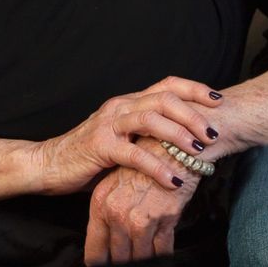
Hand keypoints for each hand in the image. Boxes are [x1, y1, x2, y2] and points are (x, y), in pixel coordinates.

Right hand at [35, 77, 223, 194]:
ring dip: (179, 134)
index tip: (219, 100)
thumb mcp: (123, 139)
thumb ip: (147, 135)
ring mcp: (109, 124)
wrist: (48, 165)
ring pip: (151, 119)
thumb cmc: (88, 156)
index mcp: (128, 102)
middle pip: (164, 98)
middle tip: (213, 133)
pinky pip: (135, 154)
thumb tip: (185, 140)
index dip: (195, 89)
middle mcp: (120, 107)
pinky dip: (158, 167)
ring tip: (198, 152)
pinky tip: (174, 180)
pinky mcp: (100, 147)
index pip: (167, 85)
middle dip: (193, 114)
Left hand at [83, 165, 196, 265]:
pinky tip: (161, 261)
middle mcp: (118, 215)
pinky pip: (162, 251)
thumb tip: (107, 239)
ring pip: (140, 257)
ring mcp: (141, 219)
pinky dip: (162, 258)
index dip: (98, 264)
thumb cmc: (143, 162)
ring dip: (143, 266)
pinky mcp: (165, 221)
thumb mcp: (114, 183)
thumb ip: (107, 211)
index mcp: (100, 205)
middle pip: (118, 257)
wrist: (171, 147)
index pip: (95, 248)